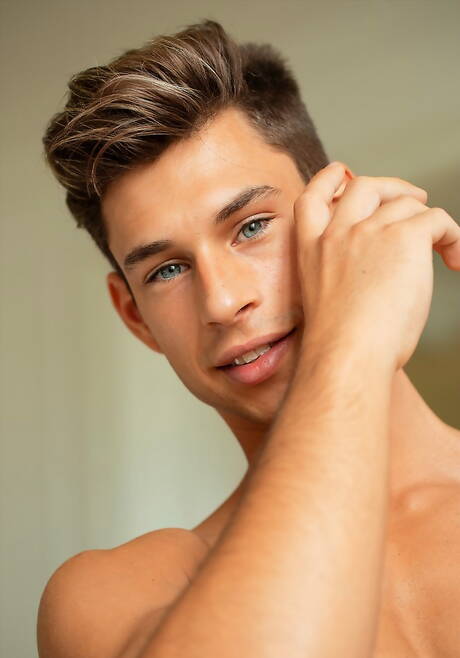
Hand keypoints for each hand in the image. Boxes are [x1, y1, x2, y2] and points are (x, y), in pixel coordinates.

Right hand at [294, 162, 459, 370]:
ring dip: (429, 221)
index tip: (343, 175)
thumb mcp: (327, 302)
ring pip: (407, 204)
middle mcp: (336, 233)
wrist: (347, 355)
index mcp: (311, 249)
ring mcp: (367, 231)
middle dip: (391, 186)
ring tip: (444, 247)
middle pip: (364, 186)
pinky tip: (456, 260)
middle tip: (414, 200)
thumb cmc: (340, 347)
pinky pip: (437, 220)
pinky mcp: (403, 236)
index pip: (314, 196)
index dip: (329, 179)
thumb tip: (381, 275)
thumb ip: (344, 275)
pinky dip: (453, 237)